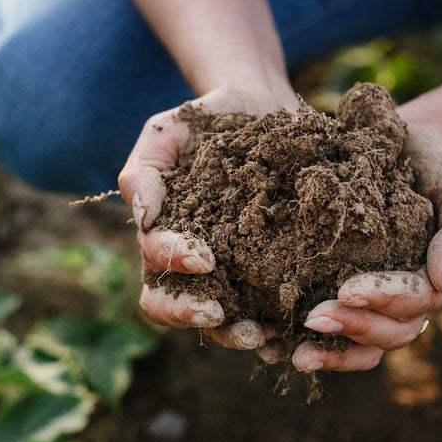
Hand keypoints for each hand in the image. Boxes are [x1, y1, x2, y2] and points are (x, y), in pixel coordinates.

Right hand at [117, 83, 294, 355]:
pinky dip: (282, 325)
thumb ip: (144, 170)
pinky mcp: (275, 269)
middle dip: (195, 316)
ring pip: (225, 320)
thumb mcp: (167, 132)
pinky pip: (273, 307)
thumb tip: (143, 217)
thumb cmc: (206, 122)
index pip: (156, 267)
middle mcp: (197, 264)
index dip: (173, 268)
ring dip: (238, 332)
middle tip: (220, 314)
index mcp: (165, 237)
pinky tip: (298, 328)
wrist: (262, 108)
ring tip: (264, 334)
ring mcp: (236, 271)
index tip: (203, 258)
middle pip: (180, 308)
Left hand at [292, 120, 441, 372]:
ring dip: (334, 352)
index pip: (418, 301)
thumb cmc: (439, 164)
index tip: (347, 289)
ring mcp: (381, 301)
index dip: (385, 300)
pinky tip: (277, 346)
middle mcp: (412, 298)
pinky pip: (340, 334)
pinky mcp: (349, 293)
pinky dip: (315, 345)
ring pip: (367, 344)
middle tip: (314, 318)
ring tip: (297, 354)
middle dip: (354, 328)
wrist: (405, 145)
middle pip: (392, 332)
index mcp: (440, 278)